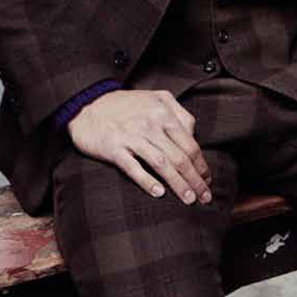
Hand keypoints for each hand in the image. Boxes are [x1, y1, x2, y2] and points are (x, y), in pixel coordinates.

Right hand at [67, 89, 212, 204]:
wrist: (88, 103)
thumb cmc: (126, 104)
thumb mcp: (156, 97)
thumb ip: (178, 112)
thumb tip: (193, 134)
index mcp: (163, 113)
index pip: (190, 143)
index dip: (201, 164)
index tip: (208, 180)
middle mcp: (150, 125)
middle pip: (179, 157)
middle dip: (195, 179)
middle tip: (204, 197)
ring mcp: (131, 136)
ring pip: (161, 164)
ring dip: (177, 184)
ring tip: (188, 199)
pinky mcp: (113, 148)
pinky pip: (133, 168)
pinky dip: (147, 181)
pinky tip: (159, 193)